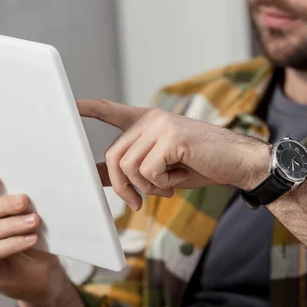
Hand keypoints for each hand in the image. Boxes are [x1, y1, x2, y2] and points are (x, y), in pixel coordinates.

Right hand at [0, 174, 90, 306]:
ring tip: (34, 221)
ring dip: (12, 224)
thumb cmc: (35, 244)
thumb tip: (35, 187)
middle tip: (25, 201)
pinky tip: (30, 239)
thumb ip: (24, 205)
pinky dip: (13, 243)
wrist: (43, 277)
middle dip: (3, 204)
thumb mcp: (30, 218)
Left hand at [79, 99, 270, 210]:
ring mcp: (161, 125)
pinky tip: (179, 178)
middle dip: (122, 186)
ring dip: (147, 187)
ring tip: (169, 186)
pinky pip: (148, 172)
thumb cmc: (200, 166)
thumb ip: (129, 169)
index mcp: (147, 122)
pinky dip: (162, 185)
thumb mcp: (161, 170)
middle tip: (138, 202)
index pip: (110, 111)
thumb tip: (94, 175)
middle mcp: (150, 119)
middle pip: (114, 156)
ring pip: (129, 166)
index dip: (88, 109)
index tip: (68, 104)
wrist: (238, 163)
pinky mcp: (171, 137)